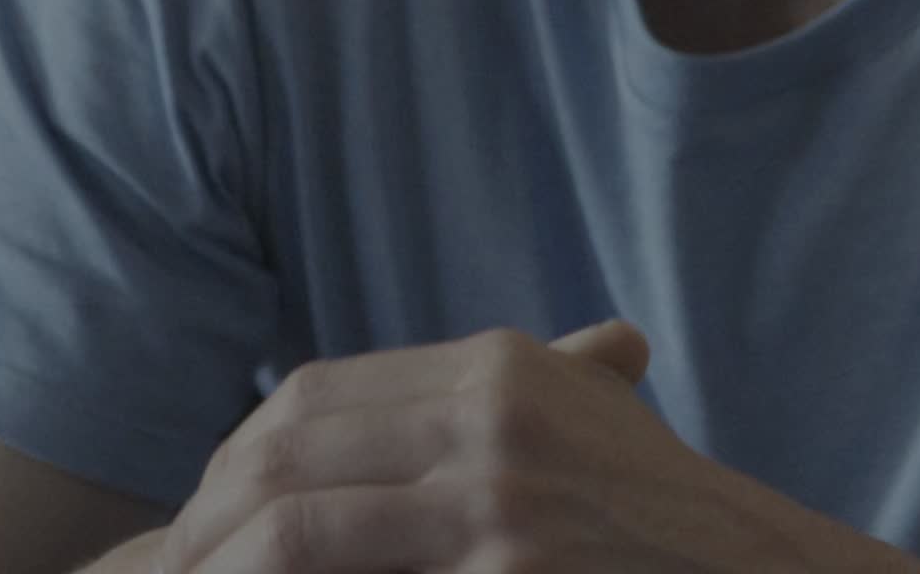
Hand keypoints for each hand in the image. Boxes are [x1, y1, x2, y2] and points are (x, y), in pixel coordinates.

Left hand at [156, 321, 919, 573]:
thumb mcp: (580, 423)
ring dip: (224, 568)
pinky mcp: (508, 570)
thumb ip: (486, 400)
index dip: (234, 454)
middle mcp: (494, 414)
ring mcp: (499, 496)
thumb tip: (341, 412)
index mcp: (500, 366)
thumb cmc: (657, 520)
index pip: (312, 394)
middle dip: (205, 516)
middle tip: (168, 568)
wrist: (752, 572)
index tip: (200, 512)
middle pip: (287, 448)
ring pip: (299, 526)